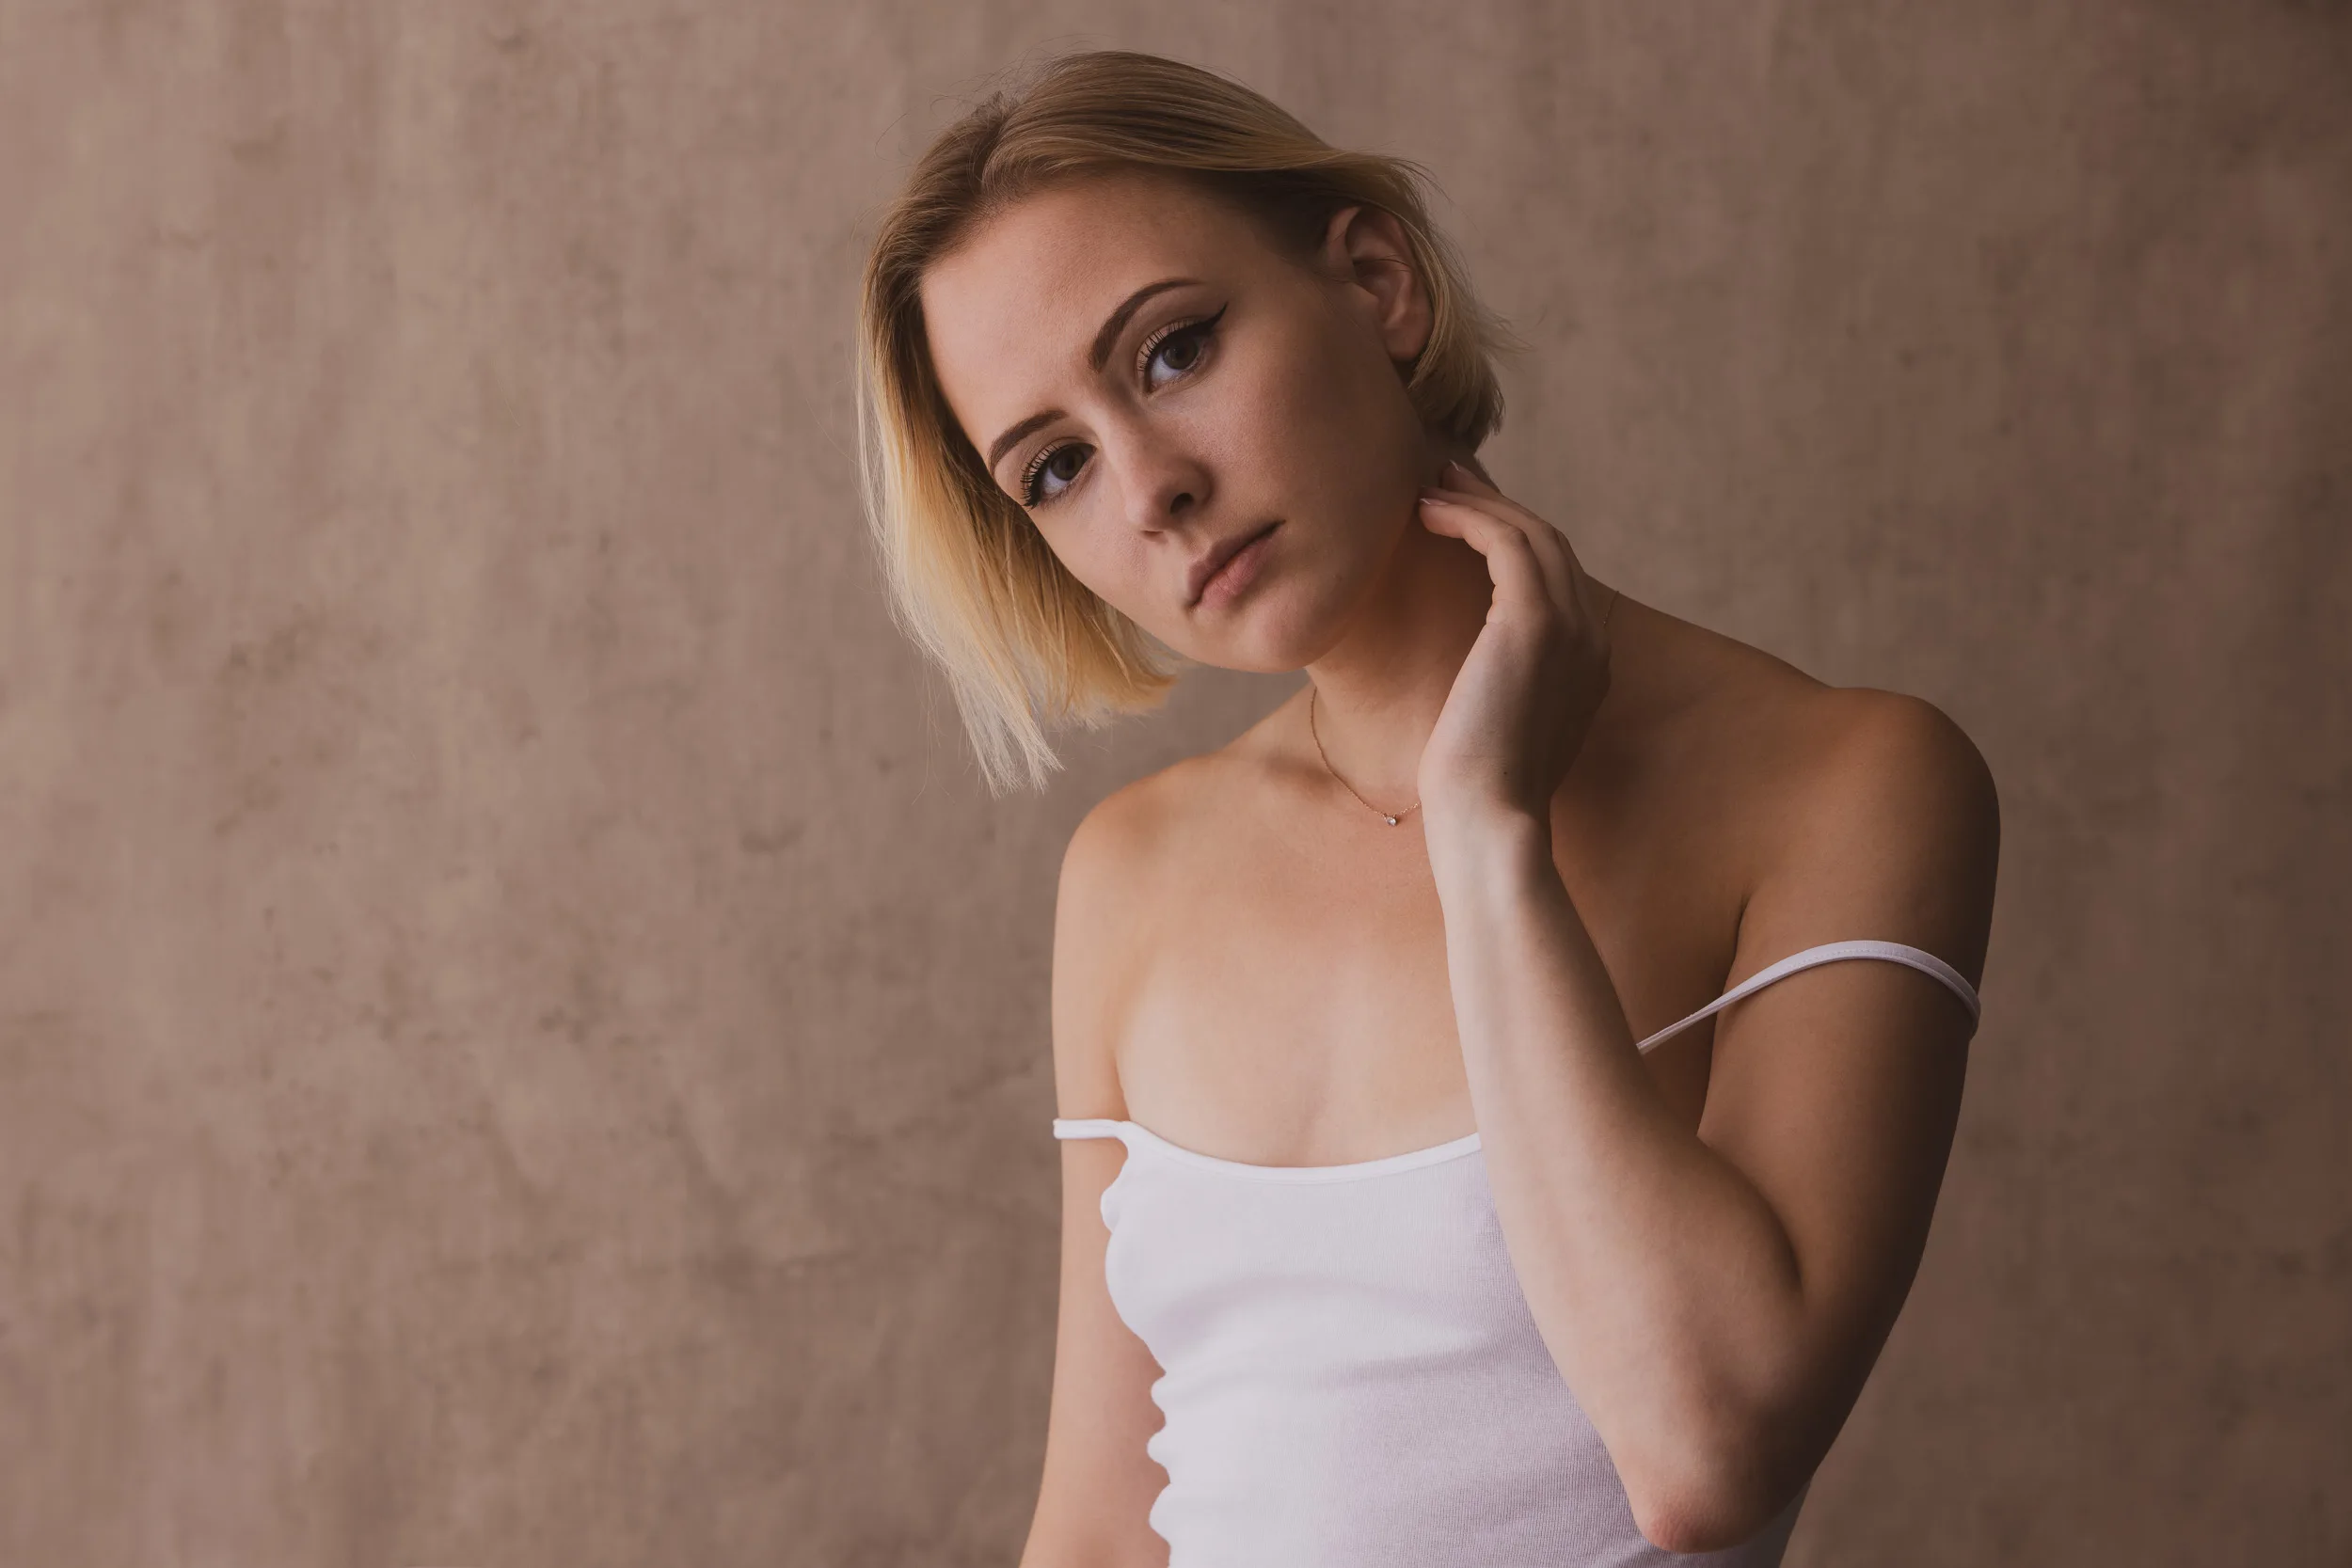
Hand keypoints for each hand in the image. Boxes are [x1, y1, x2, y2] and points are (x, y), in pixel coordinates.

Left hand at [1414, 460, 1614, 832]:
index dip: (1510, 538)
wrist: (1490, 823)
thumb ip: (1498, 693)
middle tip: (1446, 478)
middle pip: (1549, 544)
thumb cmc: (1476, 795)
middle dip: (1496, 505)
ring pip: (1530, 533)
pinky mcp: (1534, 621)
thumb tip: (1467, 682)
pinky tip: (1427, 513)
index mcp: (1588, 665)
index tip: (1465, 515)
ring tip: (1428, 485)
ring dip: (1478, 502)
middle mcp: (1591, 639)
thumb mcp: (1493, 731)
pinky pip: (1506, 540)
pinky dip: (1468, 517)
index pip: (1555, 579)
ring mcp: (1570, 627)